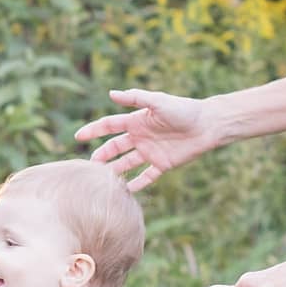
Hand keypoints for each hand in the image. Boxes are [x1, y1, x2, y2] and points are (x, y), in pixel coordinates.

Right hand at [74, 89, 215, 190]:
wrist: (208, 125)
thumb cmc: (184, 109)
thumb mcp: (158, 101)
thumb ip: (136, 98)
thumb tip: (111, 94)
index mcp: (136, 121)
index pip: (109, 126)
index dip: (93, 130)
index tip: (77, 136)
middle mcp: (140, 137)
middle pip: (114, 148)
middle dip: (101, 156)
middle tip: (88, 167)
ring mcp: (150, 152)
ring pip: (126, 164)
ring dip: (114, 171)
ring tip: (101, 182)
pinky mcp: (163, 164)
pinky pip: (146, 177)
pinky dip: (136, 185)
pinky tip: (125, 192)